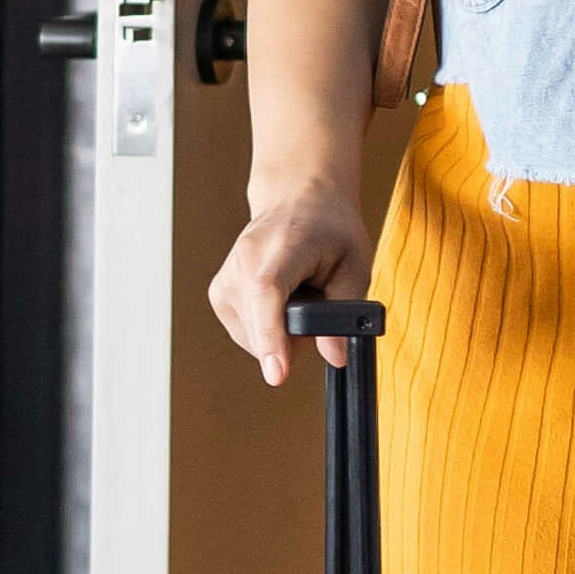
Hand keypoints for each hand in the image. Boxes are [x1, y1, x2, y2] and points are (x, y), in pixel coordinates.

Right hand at [210, 186, 373, 383]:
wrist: (296, 199)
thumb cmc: (329, 230)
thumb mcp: (355, 265)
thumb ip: (344, 312)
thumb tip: (335, 357)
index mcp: (283, 246)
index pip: (266, 293)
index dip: (270, 335)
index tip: (276, 374)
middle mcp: (244, 259)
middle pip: (262, 327)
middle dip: (296, 338)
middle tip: (320, 304)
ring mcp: (226, 277)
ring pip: (253, 338)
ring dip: (282, 334)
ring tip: (300, 296)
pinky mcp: (219, 293)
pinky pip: (245, 334)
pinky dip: (267, 330)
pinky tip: (281, 304)